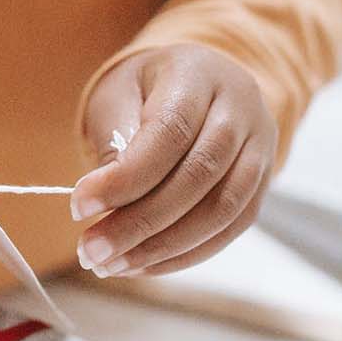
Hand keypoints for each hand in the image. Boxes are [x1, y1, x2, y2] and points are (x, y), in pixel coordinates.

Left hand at [73, 44, 276, 277]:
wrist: (196, 83)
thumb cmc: (146, 89)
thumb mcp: (119, 95)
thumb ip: (114, 141)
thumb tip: (105, 204)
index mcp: (199, 74)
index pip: (170, 132)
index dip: (126, 177)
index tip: (79, 207)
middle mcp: (241, 108)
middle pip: (198, 175)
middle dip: (139, 222)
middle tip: (91, 251)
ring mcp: (260, 148)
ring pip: (221, 210)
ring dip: (163, 247)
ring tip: (112, 265)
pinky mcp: (262, 184)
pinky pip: (229, 228)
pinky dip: (185, 254)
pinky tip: (143, 264)